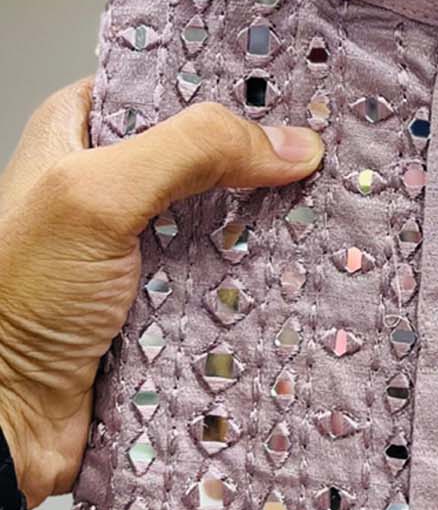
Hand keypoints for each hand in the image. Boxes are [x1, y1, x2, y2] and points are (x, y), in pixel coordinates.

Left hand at [0, 79, 323, 508]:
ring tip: (333, 214)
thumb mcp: (96, 196)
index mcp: (77, 136)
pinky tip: (306, 274)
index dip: (226, 88)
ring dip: (270, 229)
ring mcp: (140, 253)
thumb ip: (190, 152)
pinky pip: (228, 286)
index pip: (167, 88)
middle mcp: (109, 189)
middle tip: (329, 159)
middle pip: (207, 159)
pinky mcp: (165, 310)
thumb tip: (290, 145)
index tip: (297, 95)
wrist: (6, 421)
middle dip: (263, 163)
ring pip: (226, 224)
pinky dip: (261, 285)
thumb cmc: (20, 302)